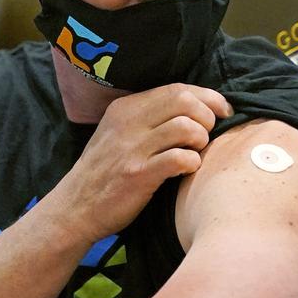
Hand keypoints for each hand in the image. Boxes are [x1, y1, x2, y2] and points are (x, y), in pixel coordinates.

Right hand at [58, 83, 232, 241]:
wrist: (75, 208)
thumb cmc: (104, 171)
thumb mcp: (118, 133)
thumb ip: (148, 117)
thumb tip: (195, 107)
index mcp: (126, 108)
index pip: (176, 88)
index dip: (207, 96)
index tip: (223, 109)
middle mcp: (129, 123)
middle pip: (184, 101)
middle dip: (207, 115)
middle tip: (209, 133)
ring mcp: (132, 148)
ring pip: (185, 127)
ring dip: (201, 139)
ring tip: (197, 151)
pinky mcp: (138, 175)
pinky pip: (179, 158)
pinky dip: (192, 161)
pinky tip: (188, 168)